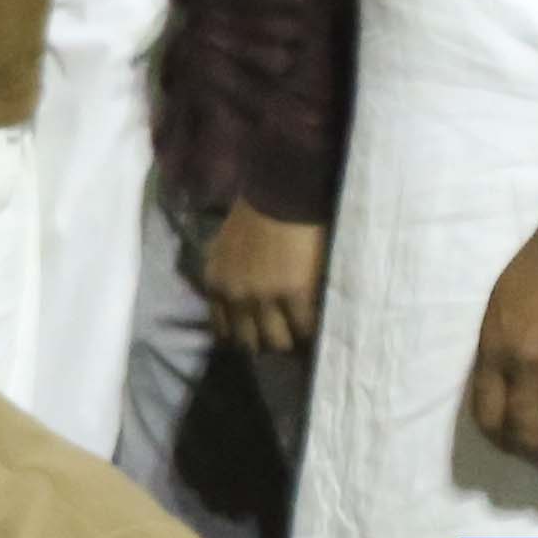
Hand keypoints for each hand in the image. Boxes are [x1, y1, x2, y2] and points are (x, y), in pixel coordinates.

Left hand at [201, 206, 325, 361]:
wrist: (279, 192)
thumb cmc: (255, 212)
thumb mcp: (223, 246)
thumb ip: (225, 275)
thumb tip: (234, 298)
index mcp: (215, 283)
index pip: (223, 329)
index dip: (242, 337)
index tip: (257, 338)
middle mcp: (235, 296)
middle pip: (249, 342)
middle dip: (266, 345)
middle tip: (285, 343)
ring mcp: (264, 298)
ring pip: (277, 342)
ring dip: (291, 343)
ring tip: (305, 343)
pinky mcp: (295, 295)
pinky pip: (305, 328)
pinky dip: (313, 333)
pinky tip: (321, 330)